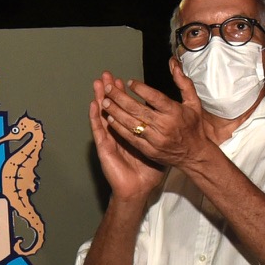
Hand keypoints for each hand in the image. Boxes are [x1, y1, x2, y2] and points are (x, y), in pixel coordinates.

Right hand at [88, 75, 167, 199]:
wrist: (137, 189)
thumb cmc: (147, 172)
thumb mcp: (158, 148)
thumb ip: (160, 135)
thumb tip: (171, 121)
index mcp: (131, 132)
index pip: (126, 109)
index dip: (125, 94)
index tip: (125, 81)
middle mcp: (118, 133)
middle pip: (113, 107)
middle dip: (111, 90)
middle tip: (108, 75)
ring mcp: (109, 139)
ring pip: (103, 114)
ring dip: (99, 98)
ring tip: (97, 83)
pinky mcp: (104, 147)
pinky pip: (99, 130)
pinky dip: (95, 117)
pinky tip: (93, 104)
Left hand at [98, 63, 210, 170]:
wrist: (195, 155)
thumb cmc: (194, 127)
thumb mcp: (194, 103)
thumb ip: (183, 83)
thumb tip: (174, 64)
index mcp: (174, 112)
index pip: (154, 97)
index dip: (141, 89)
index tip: (130, 82)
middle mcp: (164, 126)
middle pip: (137, 109)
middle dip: (119, 98)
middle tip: (108, 89)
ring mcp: (155, 139)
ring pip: (130, 124)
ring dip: (115, 112)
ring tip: (105, 102)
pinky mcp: (149, 150)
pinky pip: (131, 138)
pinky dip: (119, 128)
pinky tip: (110, 120)